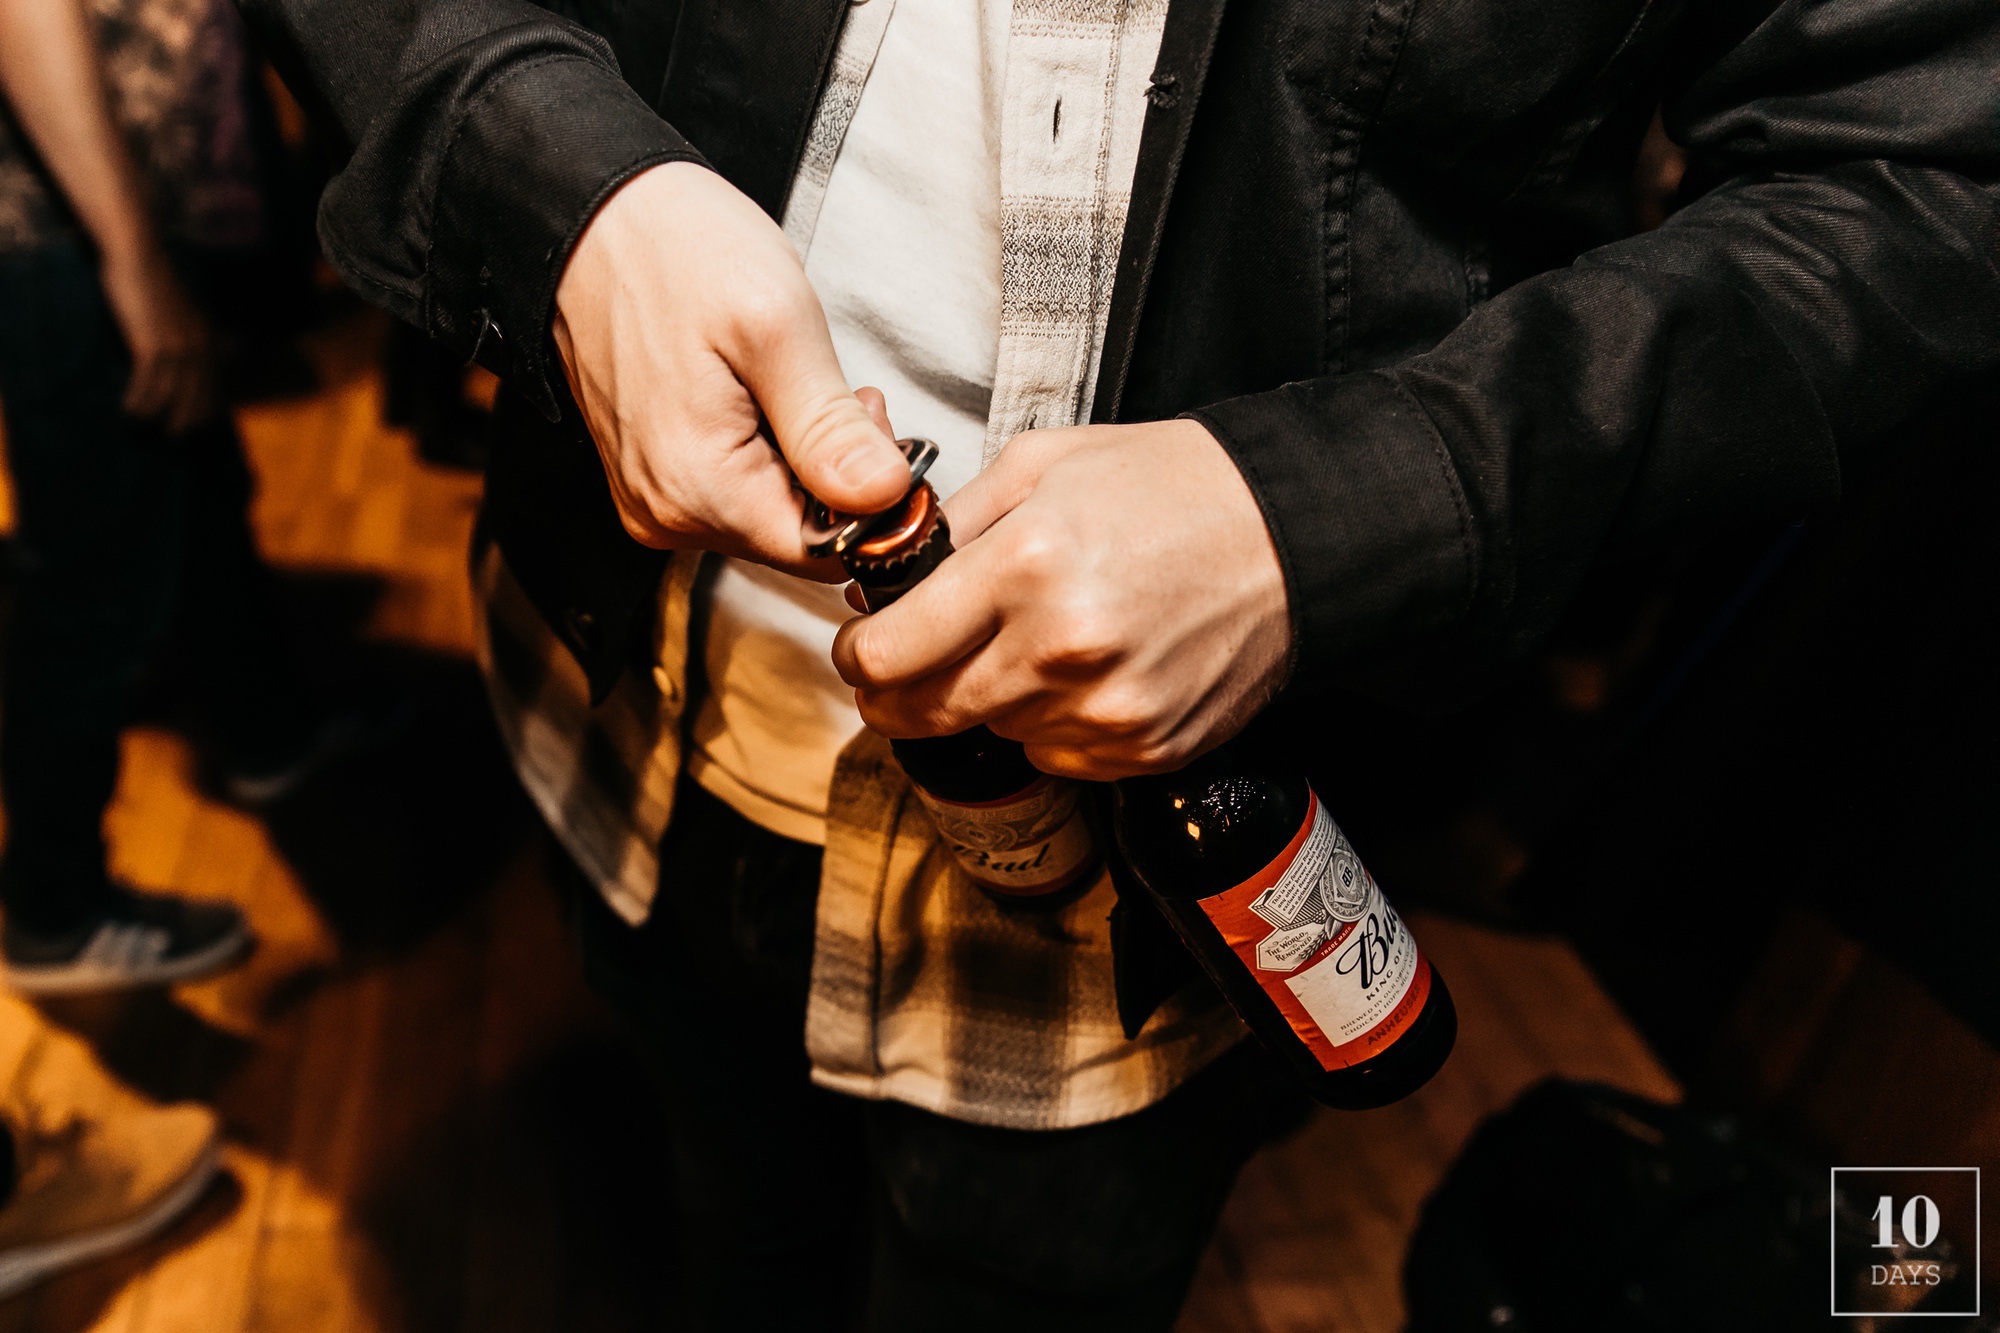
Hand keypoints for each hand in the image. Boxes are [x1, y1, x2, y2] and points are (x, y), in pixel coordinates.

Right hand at [99, 243, 214, 433]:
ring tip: (140, 425)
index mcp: (211, 343)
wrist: (139, 256)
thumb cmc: (156, 285)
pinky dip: (138, 403)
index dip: (205, 415)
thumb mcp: (185, 315)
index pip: (215, 391)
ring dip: (154, 417)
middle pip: (198, 401)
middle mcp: (201, 348)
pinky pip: (147, 386)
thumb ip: (195, 339)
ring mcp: (179, 348)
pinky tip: (128, 411)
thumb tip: (201, 362)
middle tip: (170, 440)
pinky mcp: (153, 344)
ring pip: (171, 398)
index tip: (192, 430)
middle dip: (185, 425)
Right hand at [553, 161, 908, 572]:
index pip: (828, 553)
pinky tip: (764, 395)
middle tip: (844, 390)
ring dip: (808, 461)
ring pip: (774, 515)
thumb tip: (884, 497)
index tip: (874, 421)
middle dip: (841, 474)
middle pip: (801, 538)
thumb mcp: (776, 326)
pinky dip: (771, 454)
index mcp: (699, 489)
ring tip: (796, 381)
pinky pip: (738, 492)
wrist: (589, 219)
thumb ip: (829, 427)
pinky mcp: (655, 478)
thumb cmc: (677, 252)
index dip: (875, 500)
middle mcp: (669, 514)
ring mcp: (656, 500)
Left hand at [831, 419, 1292, 780]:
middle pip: (922, 713)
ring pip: (990, 732)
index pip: (886, 655)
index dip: (857, 656)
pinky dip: (1051, 722)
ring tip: (1038, 639)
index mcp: (1026, 565)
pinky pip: (1053, 755)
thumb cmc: (1169, 488)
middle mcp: (1059, 649)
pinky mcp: (1140, 748)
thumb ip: (950, 525)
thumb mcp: (1041, 465)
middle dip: (900, 690)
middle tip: (915, 659)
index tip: (862, 645)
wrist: (1290, 536)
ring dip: (990, 698)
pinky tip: (1087, 668)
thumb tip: (878, 584)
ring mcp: (1103, 710)